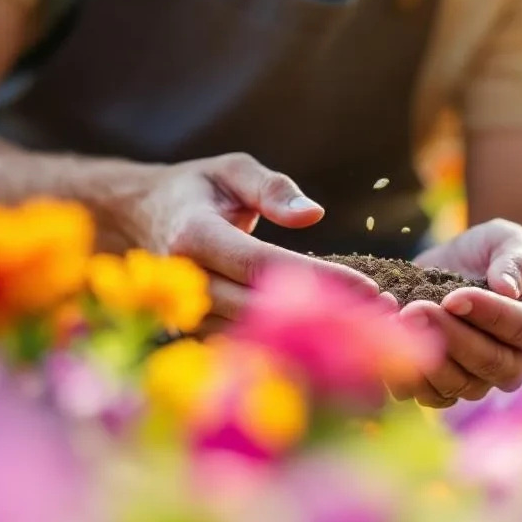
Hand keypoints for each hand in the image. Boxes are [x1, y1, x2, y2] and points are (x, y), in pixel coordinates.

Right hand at [115, 153, 379, 328]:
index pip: (261, 264)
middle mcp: (186, 282)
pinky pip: (247, 348)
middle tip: (385, 318)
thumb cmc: (195, 190)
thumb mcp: (230, 169)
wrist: (136, 221)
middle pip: (262, 309)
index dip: (316, 279)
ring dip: (314, 340)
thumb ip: (272, 188)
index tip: (369, 289)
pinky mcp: (196, 335)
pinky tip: (339, 350)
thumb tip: (314, 215)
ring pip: (256, 336)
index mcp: (193, 235)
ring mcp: (188, 314)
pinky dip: (292, 352)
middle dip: (326, 317)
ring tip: (374, 336)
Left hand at [393, 219, 521, 407]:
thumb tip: (506, 288)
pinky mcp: (442, 383)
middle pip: (489, 364)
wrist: (473, 270)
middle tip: (417, 310)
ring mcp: (477, 379)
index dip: (488, 315)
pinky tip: (385, 343)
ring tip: (398, 324)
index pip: (521, 328)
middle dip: (451, 337)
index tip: (455, 296)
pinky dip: (403, 374)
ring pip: (456, 386)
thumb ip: (516, 258)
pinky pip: (425, 394)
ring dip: (425, 359)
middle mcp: (514, 362)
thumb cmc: (500, 254)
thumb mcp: (513, 241)